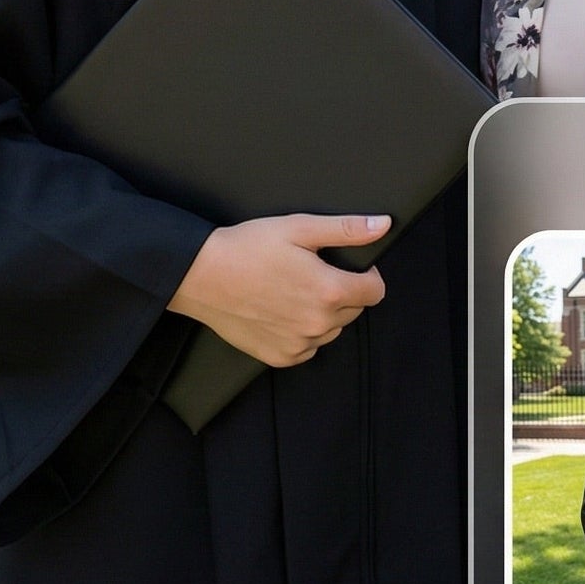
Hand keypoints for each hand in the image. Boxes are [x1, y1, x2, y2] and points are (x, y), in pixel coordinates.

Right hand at [168, 213, 388, 367]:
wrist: (202, 276)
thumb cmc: (249, 247)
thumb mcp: (300, 227)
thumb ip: (346, 229)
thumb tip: (382, 226)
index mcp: (329, 291)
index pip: (376, 291)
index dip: (368, 274)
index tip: (350, 264)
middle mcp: (318, 324)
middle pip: (355, 310)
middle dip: (344, 290)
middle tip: (315, 270)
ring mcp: (299, 344)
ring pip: (333, 329)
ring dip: (325, 312)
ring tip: (296, 288)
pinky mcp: (281, 357)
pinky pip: (309, 346)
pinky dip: (304, 331)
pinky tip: (283, 309)